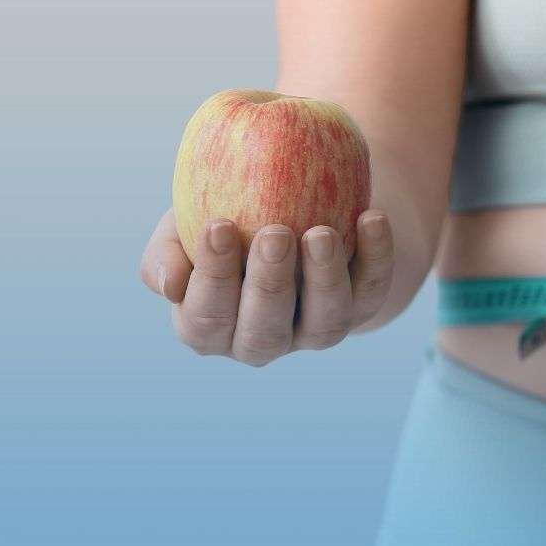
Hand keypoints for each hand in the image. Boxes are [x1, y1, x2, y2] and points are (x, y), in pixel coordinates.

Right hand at [139, 208, 393, 365]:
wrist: (296, 205)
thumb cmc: (227, 216)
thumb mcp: (187, 224)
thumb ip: (168, 250)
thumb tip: (169, 285)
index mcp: (211, 327)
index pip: (206, 320)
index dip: (212, 278)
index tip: (219, 225)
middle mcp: (264, 340)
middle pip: (265, 333)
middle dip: (269, 285)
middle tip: (274, 233)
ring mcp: (315, 330)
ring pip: (324, 324)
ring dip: (324, 280)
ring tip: (320, 233)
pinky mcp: (361, 308)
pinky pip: (372, 290)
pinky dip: (377, 256)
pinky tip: (371, 218)